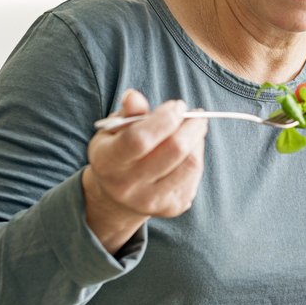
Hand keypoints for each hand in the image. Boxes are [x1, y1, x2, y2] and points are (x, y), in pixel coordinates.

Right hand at [82, 89, 207, 252]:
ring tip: (194, 127)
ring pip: (190, 163)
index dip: (164, 119)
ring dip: (198, 139)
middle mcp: (128, 186)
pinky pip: (194, 175)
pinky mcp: (171, 208)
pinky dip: (197, 155)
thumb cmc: (118, 151)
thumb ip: (127, 113)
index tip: (177, 105)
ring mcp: (151, 200)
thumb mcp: (113, 130)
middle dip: (191, 126)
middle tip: (196, 113)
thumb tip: (134, 96)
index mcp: (108, 162)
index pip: (140, 139)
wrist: (116, 196)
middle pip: (174, 151)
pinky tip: (189, 148)